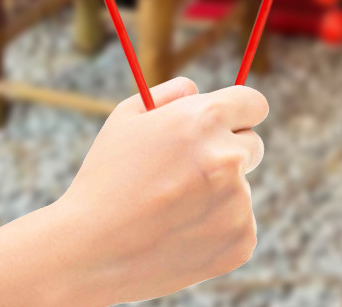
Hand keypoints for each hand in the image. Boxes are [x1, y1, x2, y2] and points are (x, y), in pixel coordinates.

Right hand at [52, 76, 267, 304]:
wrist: (86, 251)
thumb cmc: (105, 178)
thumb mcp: (127, 117)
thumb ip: (170, 93)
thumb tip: (198, 90)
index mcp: (207, 119)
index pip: (255, 103)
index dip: (241, 113)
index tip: (232, 125)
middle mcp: (229, 157)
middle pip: (253, 146)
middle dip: (228, 154)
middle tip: (188, 175)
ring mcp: (238, 202)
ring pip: (241, 190)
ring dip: (219, 196)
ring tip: (172, 212)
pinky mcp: (240, 241)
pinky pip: (240, 226)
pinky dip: (218, 231)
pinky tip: (180, 236)